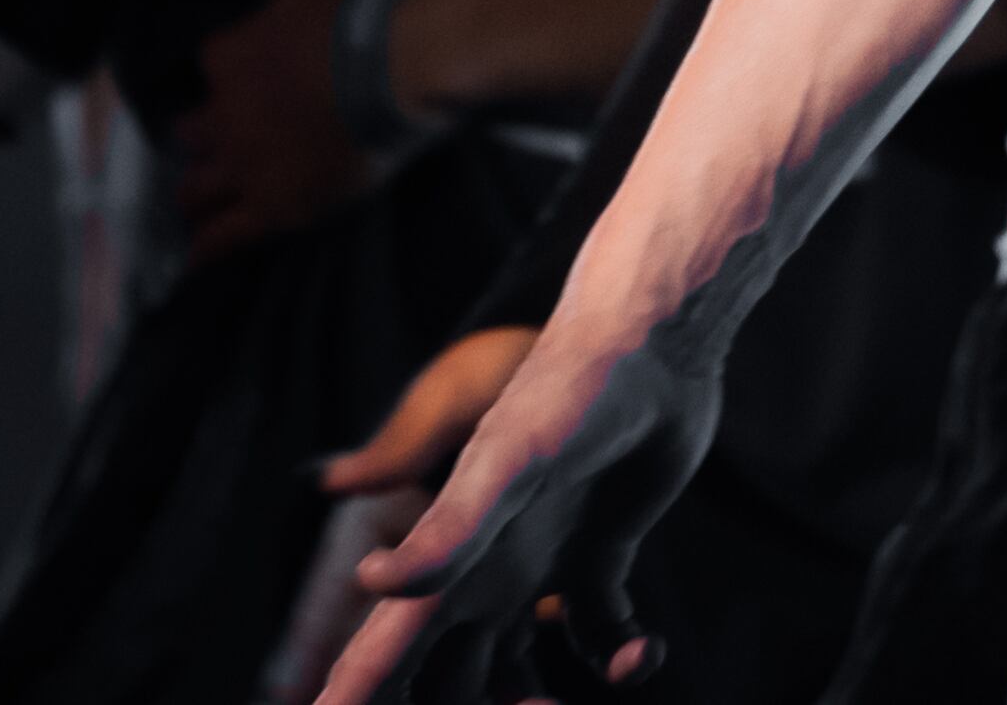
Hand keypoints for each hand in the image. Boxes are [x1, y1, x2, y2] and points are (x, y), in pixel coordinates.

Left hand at [175, 0, 410, 261]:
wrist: (404, 56)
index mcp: (237, 47)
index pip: (212, 63)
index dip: (226, 72)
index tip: (238, 78)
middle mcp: (227, 109)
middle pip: (195, 133)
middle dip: (205, 139)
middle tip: (221, 147)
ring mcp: (247, 162)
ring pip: (200, 188)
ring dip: (201, 196)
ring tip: (203, 210)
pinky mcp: (273, 206)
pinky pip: (224, 238)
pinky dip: (209, 251)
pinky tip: (200, 265)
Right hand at [310, 318, 721, 704]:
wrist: (650, 337)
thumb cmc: (569, 384)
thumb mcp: (506, 457)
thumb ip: (450, 525)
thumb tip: (371, 581)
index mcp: (447, 560)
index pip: (384, 652)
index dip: (355, 695)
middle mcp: (484, 571)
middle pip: (446, 680)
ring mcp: (540, 563)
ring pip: (516, 673)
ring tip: (573, 698)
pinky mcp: (599, 552)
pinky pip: (599, 635)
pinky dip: (620, 660)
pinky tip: (642, 652)